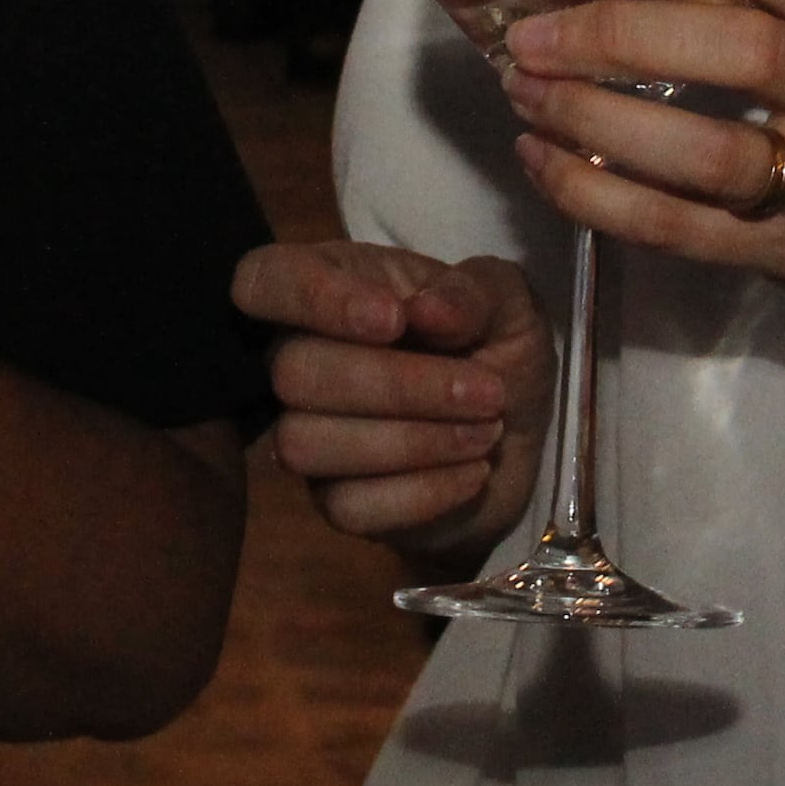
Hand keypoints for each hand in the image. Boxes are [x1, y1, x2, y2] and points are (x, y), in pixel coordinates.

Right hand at [235, 238, 544, 565]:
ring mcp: (305, 433)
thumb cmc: (496, 347)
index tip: (395, 318)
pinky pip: (348, 506)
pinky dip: (423, 492)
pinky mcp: (331, 500)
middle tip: (488, 392)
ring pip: (305, 444)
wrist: (521, 436)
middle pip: (292, 373)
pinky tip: (474, 472)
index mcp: (327, 282)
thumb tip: (426, 310)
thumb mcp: (507, 302)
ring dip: (412, 442)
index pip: (263, 279)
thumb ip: (473, 292)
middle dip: (400, 386)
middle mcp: (295, 356)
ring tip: (486, 433)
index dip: (314, 298)